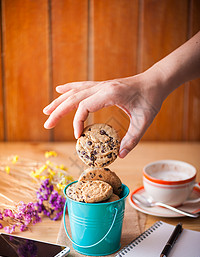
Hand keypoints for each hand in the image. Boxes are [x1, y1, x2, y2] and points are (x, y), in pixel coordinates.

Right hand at [43, 70, 164, 157]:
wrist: (156, 81)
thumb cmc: (151, 99)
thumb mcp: (144, 121)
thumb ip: (132, 139)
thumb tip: (121, 155)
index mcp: (110, 93)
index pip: (84, 106)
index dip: (77, 122)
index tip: (79, 136)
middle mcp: (103, 87)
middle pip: (74, 98)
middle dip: (58, 111)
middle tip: (47, 124)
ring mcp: (101, 85)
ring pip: (75, 92)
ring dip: (60, 101)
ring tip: (47, 111)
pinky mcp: (102, 86)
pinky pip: (82, 86)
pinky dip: (69, 89)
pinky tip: (60, 90)